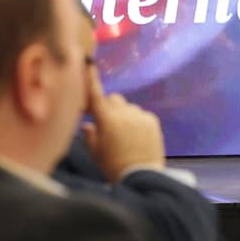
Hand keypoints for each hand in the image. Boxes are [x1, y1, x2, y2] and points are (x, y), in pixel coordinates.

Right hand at [81, 62, 165, 181]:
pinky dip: (137, 120)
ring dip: (124, 114)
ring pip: (128, 107)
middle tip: (107, 122)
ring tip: (125, 134)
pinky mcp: (153, 120)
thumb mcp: (96, 152)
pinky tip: (137, 136)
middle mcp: (124, 113)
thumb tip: (87, 125)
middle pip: (113, 99)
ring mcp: (140, 115)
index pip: (97, 95)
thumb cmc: (113, 166)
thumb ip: (90, 135)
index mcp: (106, 120)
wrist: (142, 176)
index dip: (92, 79)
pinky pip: (141, 114)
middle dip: (108, 106)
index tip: (89, 64)